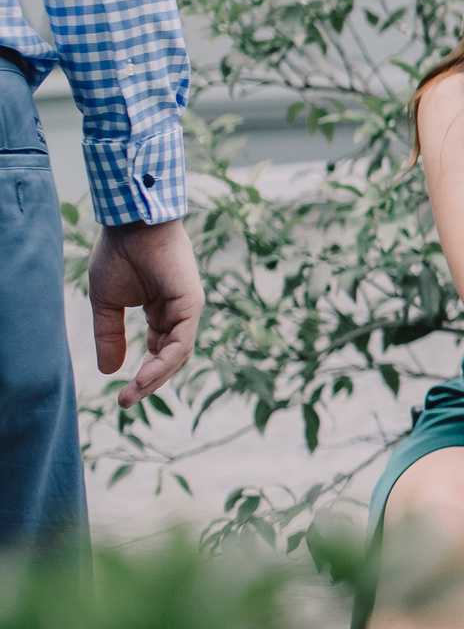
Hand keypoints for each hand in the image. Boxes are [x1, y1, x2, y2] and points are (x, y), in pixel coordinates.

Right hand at [89, 219, 202, 408]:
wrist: (130, 226)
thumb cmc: (119, 256)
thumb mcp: (107, 304)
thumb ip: (110, 337)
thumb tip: (109, 371)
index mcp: (162, 313)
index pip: (158, 352)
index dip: (143, 375)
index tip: (122, 396)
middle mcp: (178, 314)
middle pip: (171, 359)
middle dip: (149, 383)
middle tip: (126, 402)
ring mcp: (188, 310)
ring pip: (178, 355)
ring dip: (155, 378)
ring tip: (133, 394)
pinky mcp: (192, 305)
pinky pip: (181, 342)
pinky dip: (165, 361)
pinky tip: (145, 376)